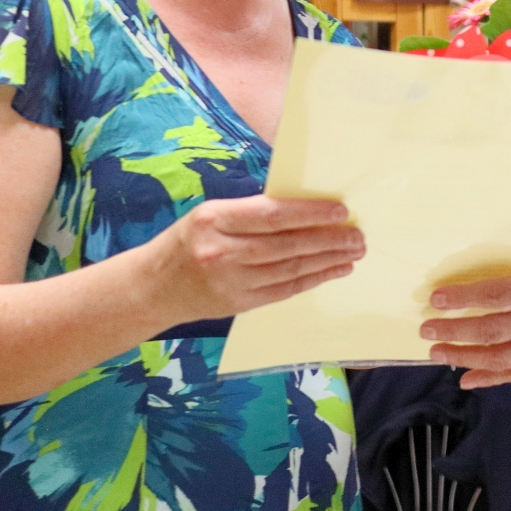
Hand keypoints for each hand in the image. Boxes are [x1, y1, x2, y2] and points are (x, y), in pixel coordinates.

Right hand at [145, 196, 364, 325]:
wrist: (153, 287)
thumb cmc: (188, 241)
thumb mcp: (210, 215)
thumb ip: (250, 212)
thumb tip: (304, 207)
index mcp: (214, 220)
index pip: (272, 214)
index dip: (310, 213)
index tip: (340, 210)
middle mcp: (222, 252)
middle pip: (287, 244)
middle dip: (329, 240)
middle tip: (357, 235)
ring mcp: (231, 282)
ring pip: (290, 269)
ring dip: (328, 260)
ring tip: (354, 252)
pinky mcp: (239, 304)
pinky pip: (285, 290)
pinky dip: (313, 278)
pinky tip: (334, 270)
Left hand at [421, 250, 510, 388]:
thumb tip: (490, 263)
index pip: (494, 293)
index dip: (462, 298)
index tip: (436, 299)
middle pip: (490, 329)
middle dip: (453, 331)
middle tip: (426, 328)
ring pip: (498, 357)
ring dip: (463, 356)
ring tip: (438, 352)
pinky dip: (488, 378)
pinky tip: (466, 378)